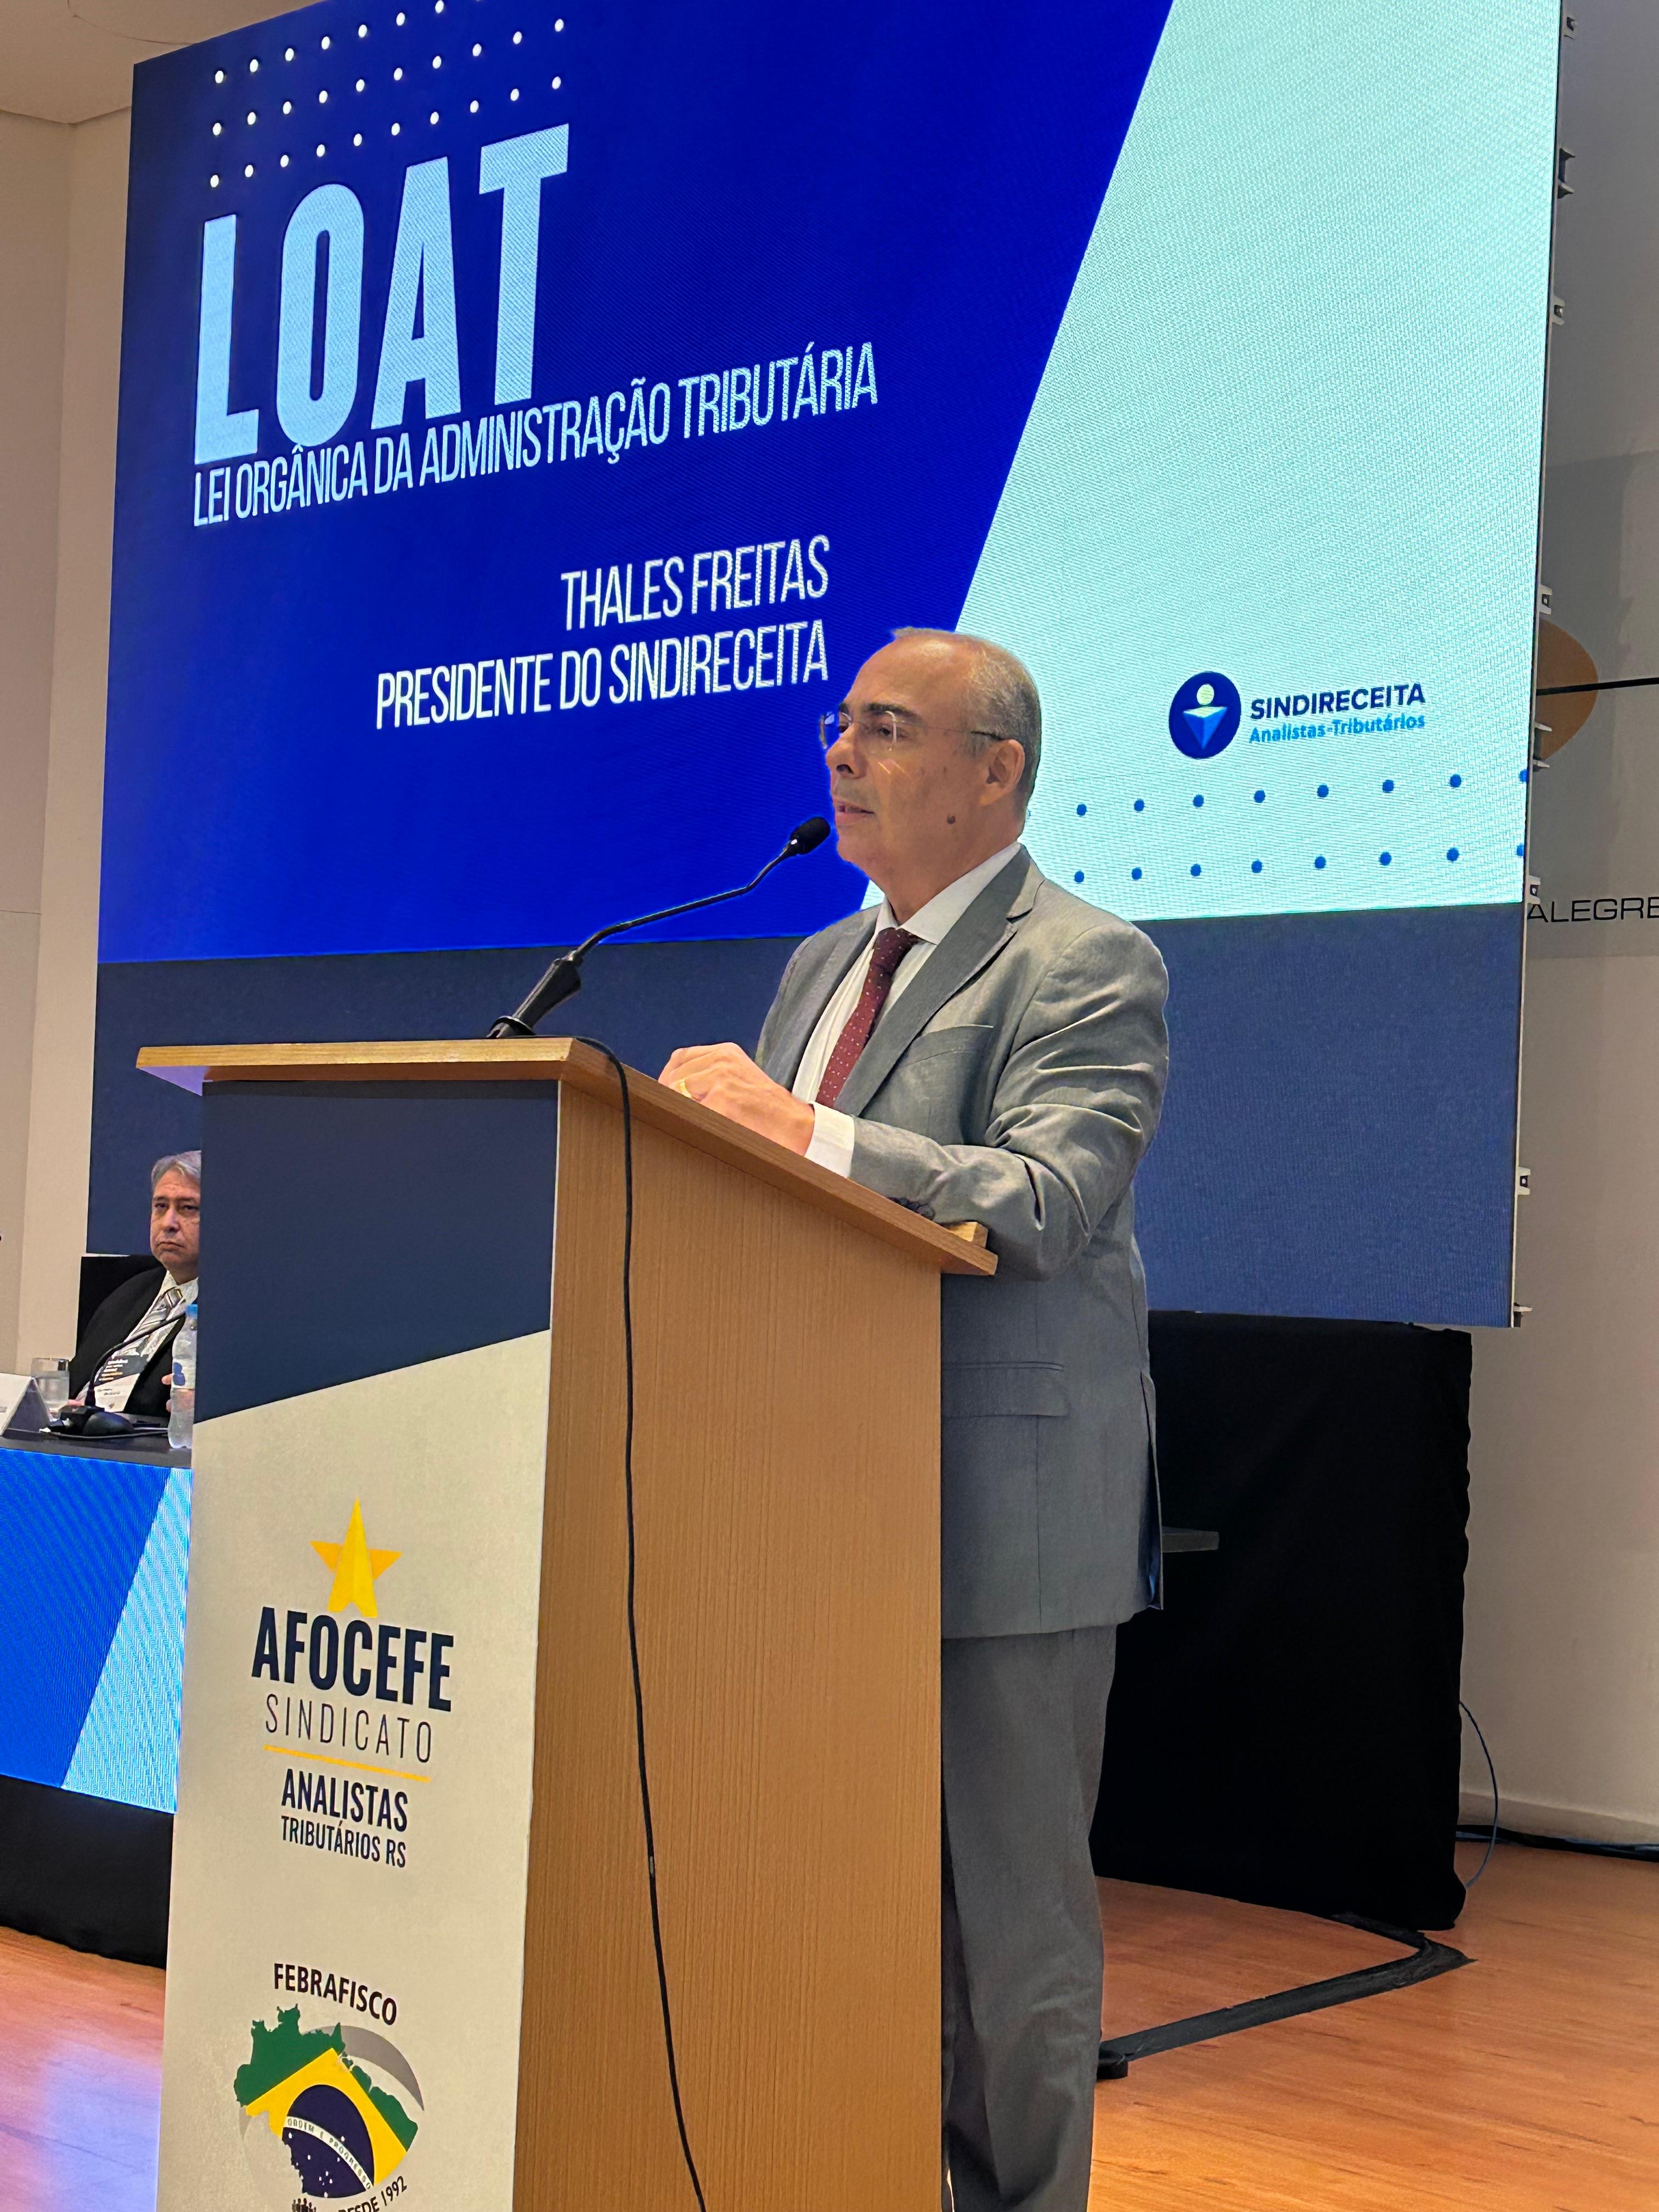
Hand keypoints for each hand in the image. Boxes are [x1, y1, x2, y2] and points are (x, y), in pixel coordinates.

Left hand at [659, 1044, 815, 1154]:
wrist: (795, 1126)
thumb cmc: (768, 1111)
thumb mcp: (740, 1079)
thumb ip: (711, 1076)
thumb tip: (674, 1089)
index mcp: (726, 1052)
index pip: (681, 1057)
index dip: (669, 1077)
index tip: (667, 1094)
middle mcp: (722, 1060)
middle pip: (675, 1075)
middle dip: (670, 1096)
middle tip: (674, 1113)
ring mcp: (722, 1078)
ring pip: (677, 1093)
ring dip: (679, 1109)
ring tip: (691, 1121)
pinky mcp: (723, 1099)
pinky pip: (690, 1111)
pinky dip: (690, 1122)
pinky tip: (701, 1130)